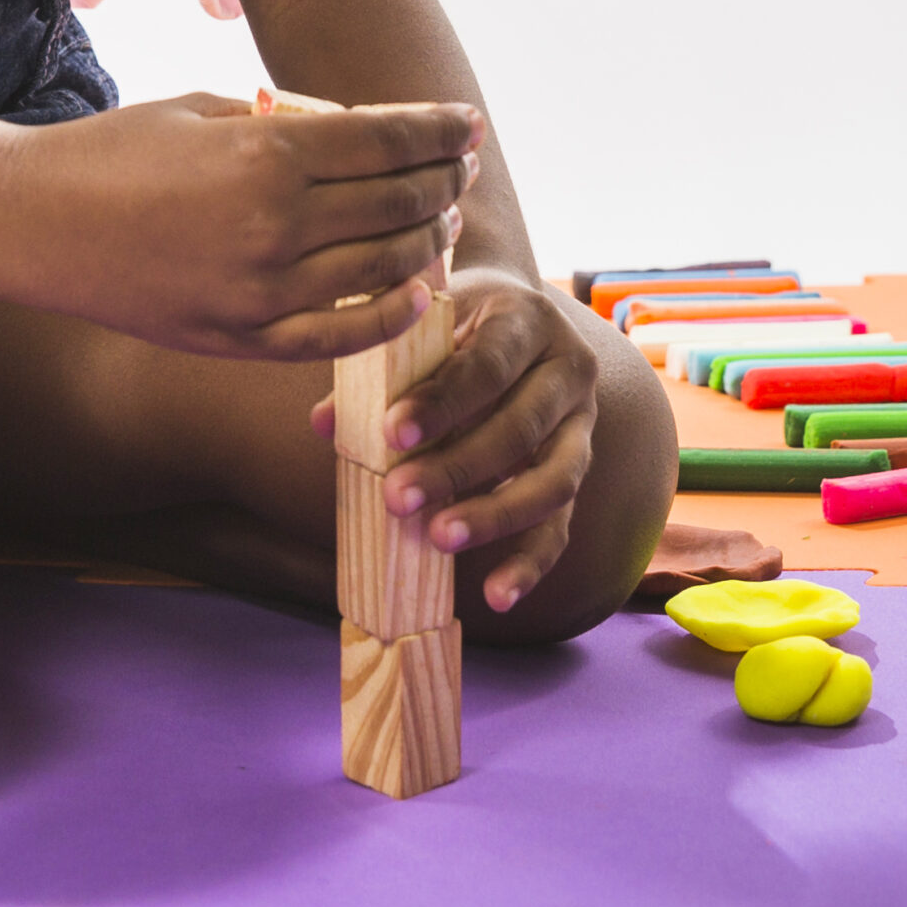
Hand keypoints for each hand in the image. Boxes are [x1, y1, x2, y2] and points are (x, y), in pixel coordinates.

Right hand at [1, 91, 481, 358]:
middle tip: (457, 166)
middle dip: (443, 180)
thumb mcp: (199, 109)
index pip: (387, 139)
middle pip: (400, 202)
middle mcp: (277, 224)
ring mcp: (264, 291)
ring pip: (388, 268)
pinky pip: (345, 334)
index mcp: (265, 153)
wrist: (33, 224)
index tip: (465, 122)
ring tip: (439, 220)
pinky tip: (415, 291)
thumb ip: (283, 121)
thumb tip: (356, 134)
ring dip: (428, 240)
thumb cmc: (112, 152)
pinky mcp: (244, 339)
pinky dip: (394, 313)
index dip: (439, 129)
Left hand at [313, 265, 603, 613]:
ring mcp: (582, 423)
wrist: (508, 310)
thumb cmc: (450, 318)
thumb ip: (375, 368)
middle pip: (520, 428)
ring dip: (494, 516)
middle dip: (457, 468)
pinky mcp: (577, 468)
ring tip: (438, 539)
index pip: (487, 365)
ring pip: (553, 480)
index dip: (441, 402)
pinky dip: (530, 563)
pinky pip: (562, 523)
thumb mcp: (419, 325)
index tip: (391, 433)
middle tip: (397, 497)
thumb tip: (324, 423)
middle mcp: (569, 369)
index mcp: (527, 319)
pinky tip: (495, 596)